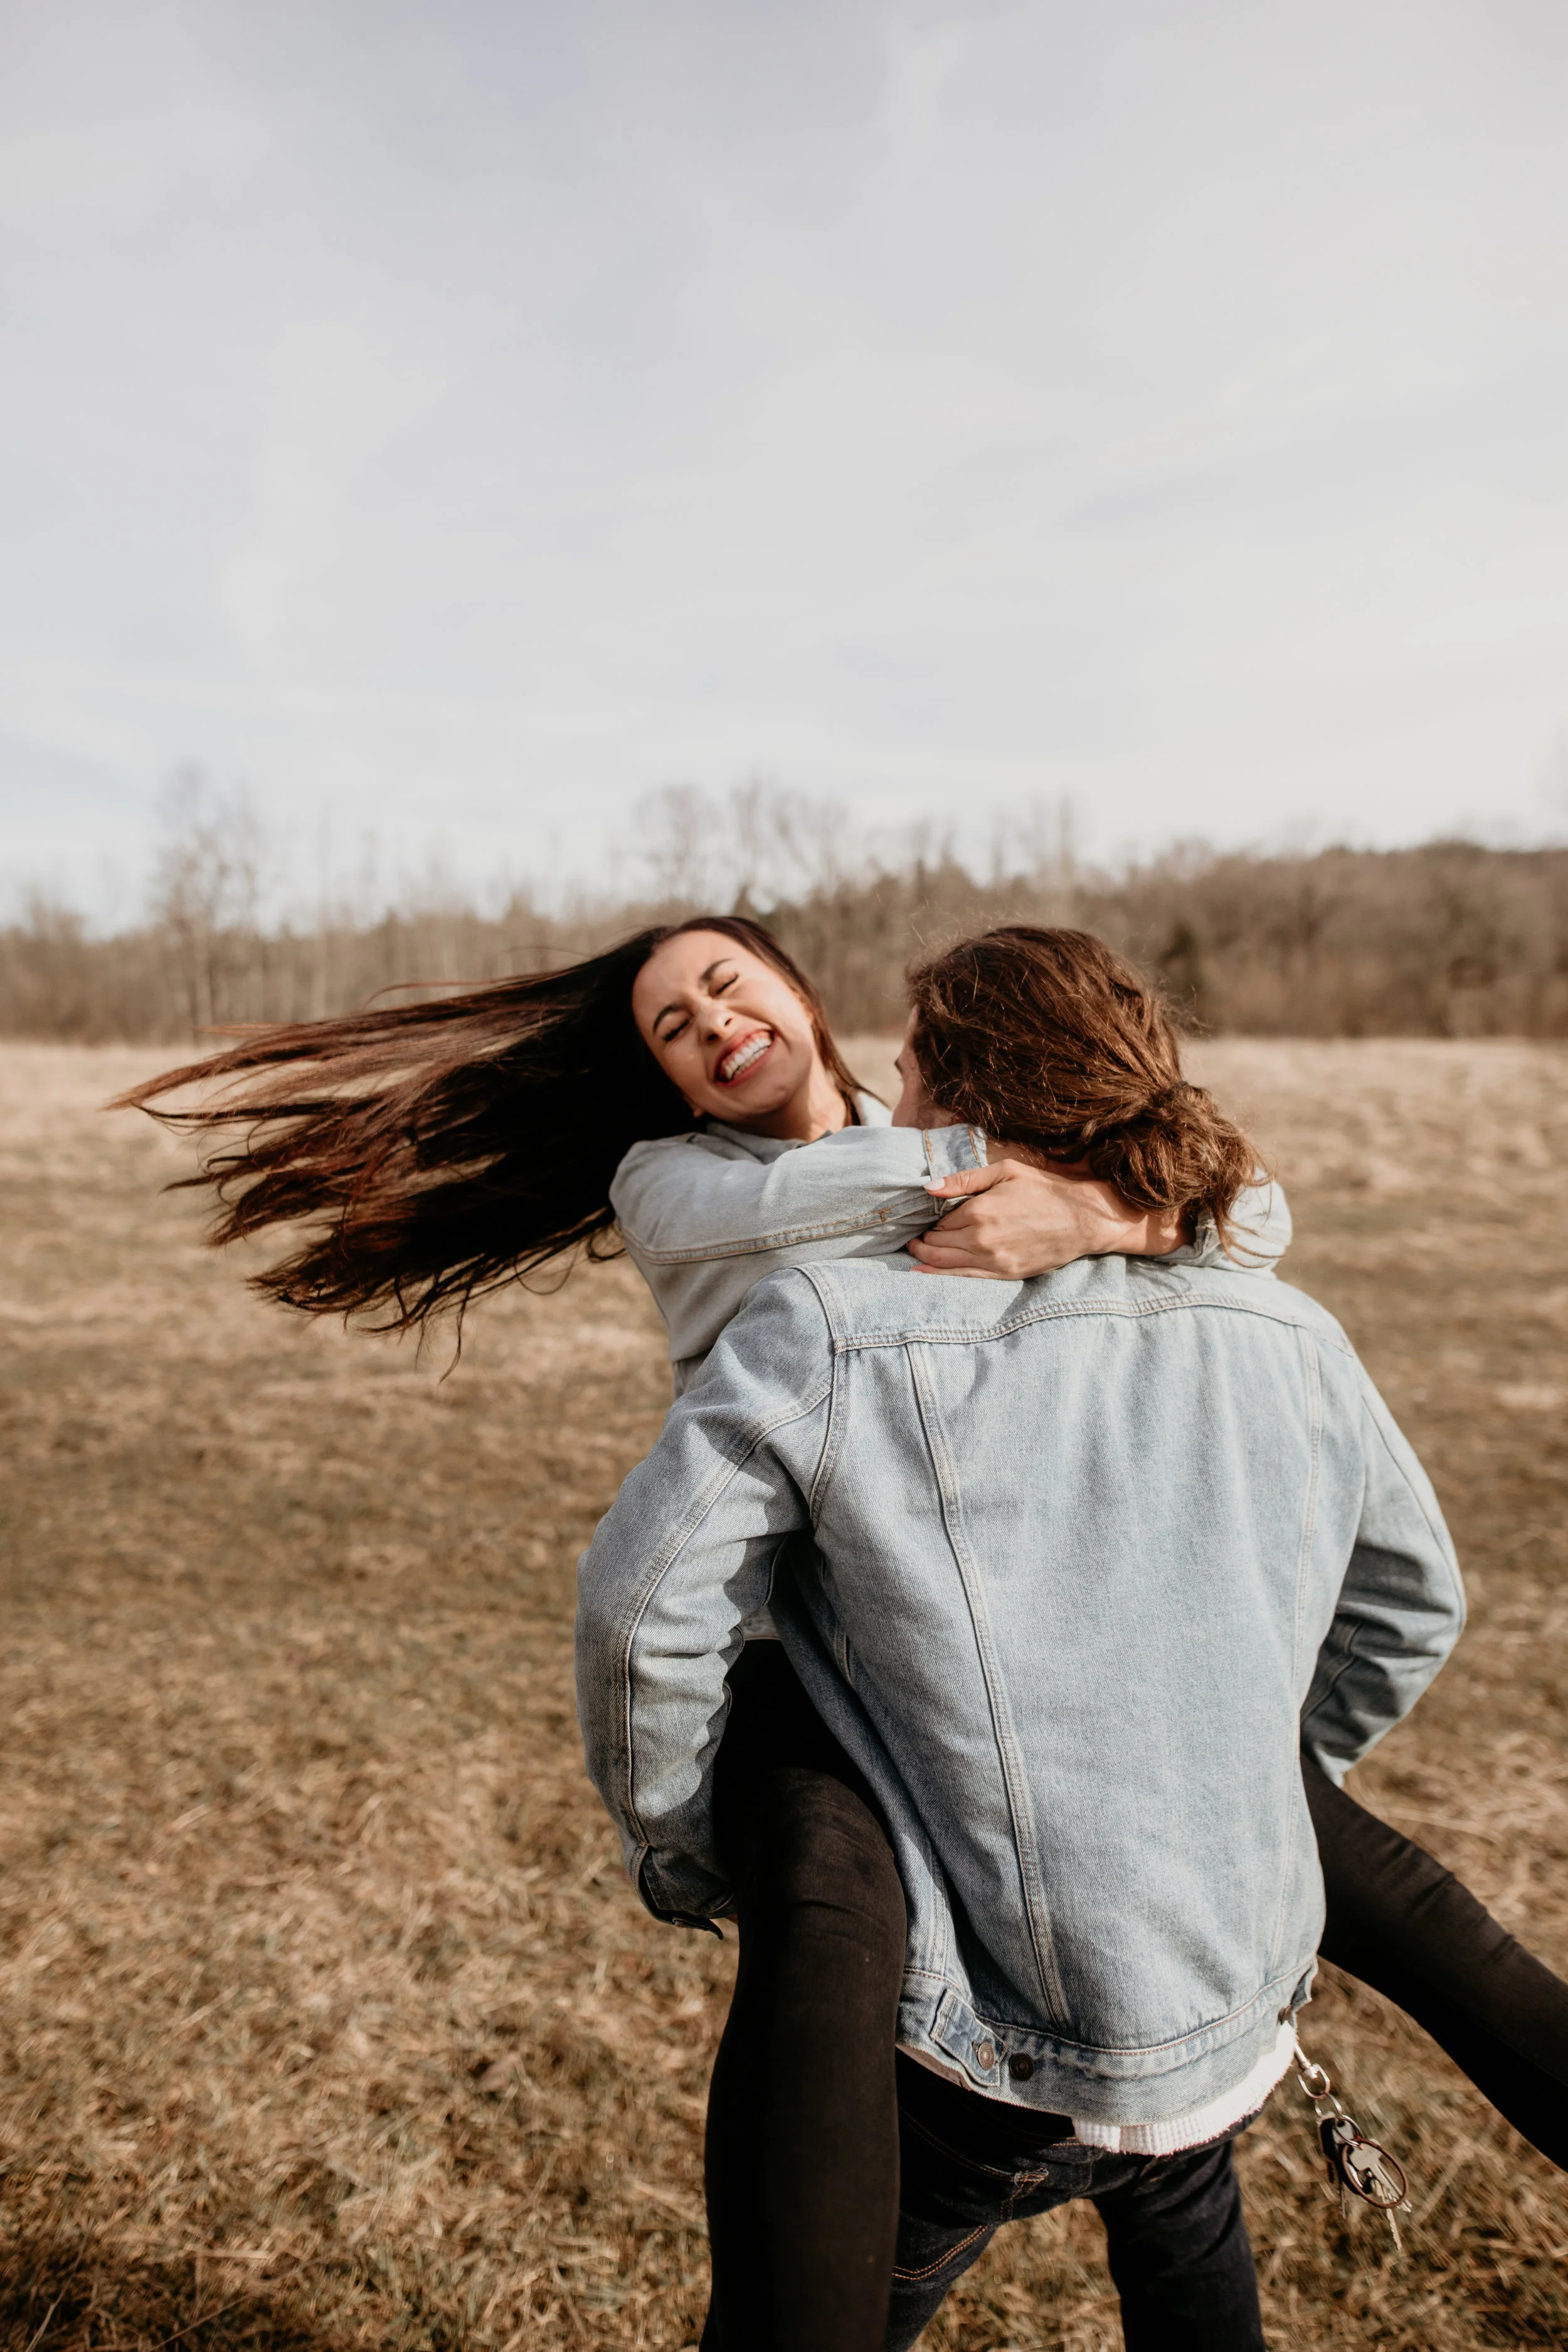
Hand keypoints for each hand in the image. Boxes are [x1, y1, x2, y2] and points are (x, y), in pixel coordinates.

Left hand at [908, 1154, 1187, 1277]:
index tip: (924, 1218)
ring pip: (945, 1263)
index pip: (939, 1220)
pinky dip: (939, 1275)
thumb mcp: (1005, 1172)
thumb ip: (964, 1180)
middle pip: (937, 1243)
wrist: (1083, 1219)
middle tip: (913, 1237)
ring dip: (925, 1258)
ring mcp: (992, 1260)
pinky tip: (924, 1272)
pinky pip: (963, 1277)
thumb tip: (928, 1188)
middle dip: (922, 1240)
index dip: (929, 1219)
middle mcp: (981, 1239)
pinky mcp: (1004, 1273)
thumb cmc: (1045, 1190)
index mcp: (979, 1210)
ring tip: (915, 1252)